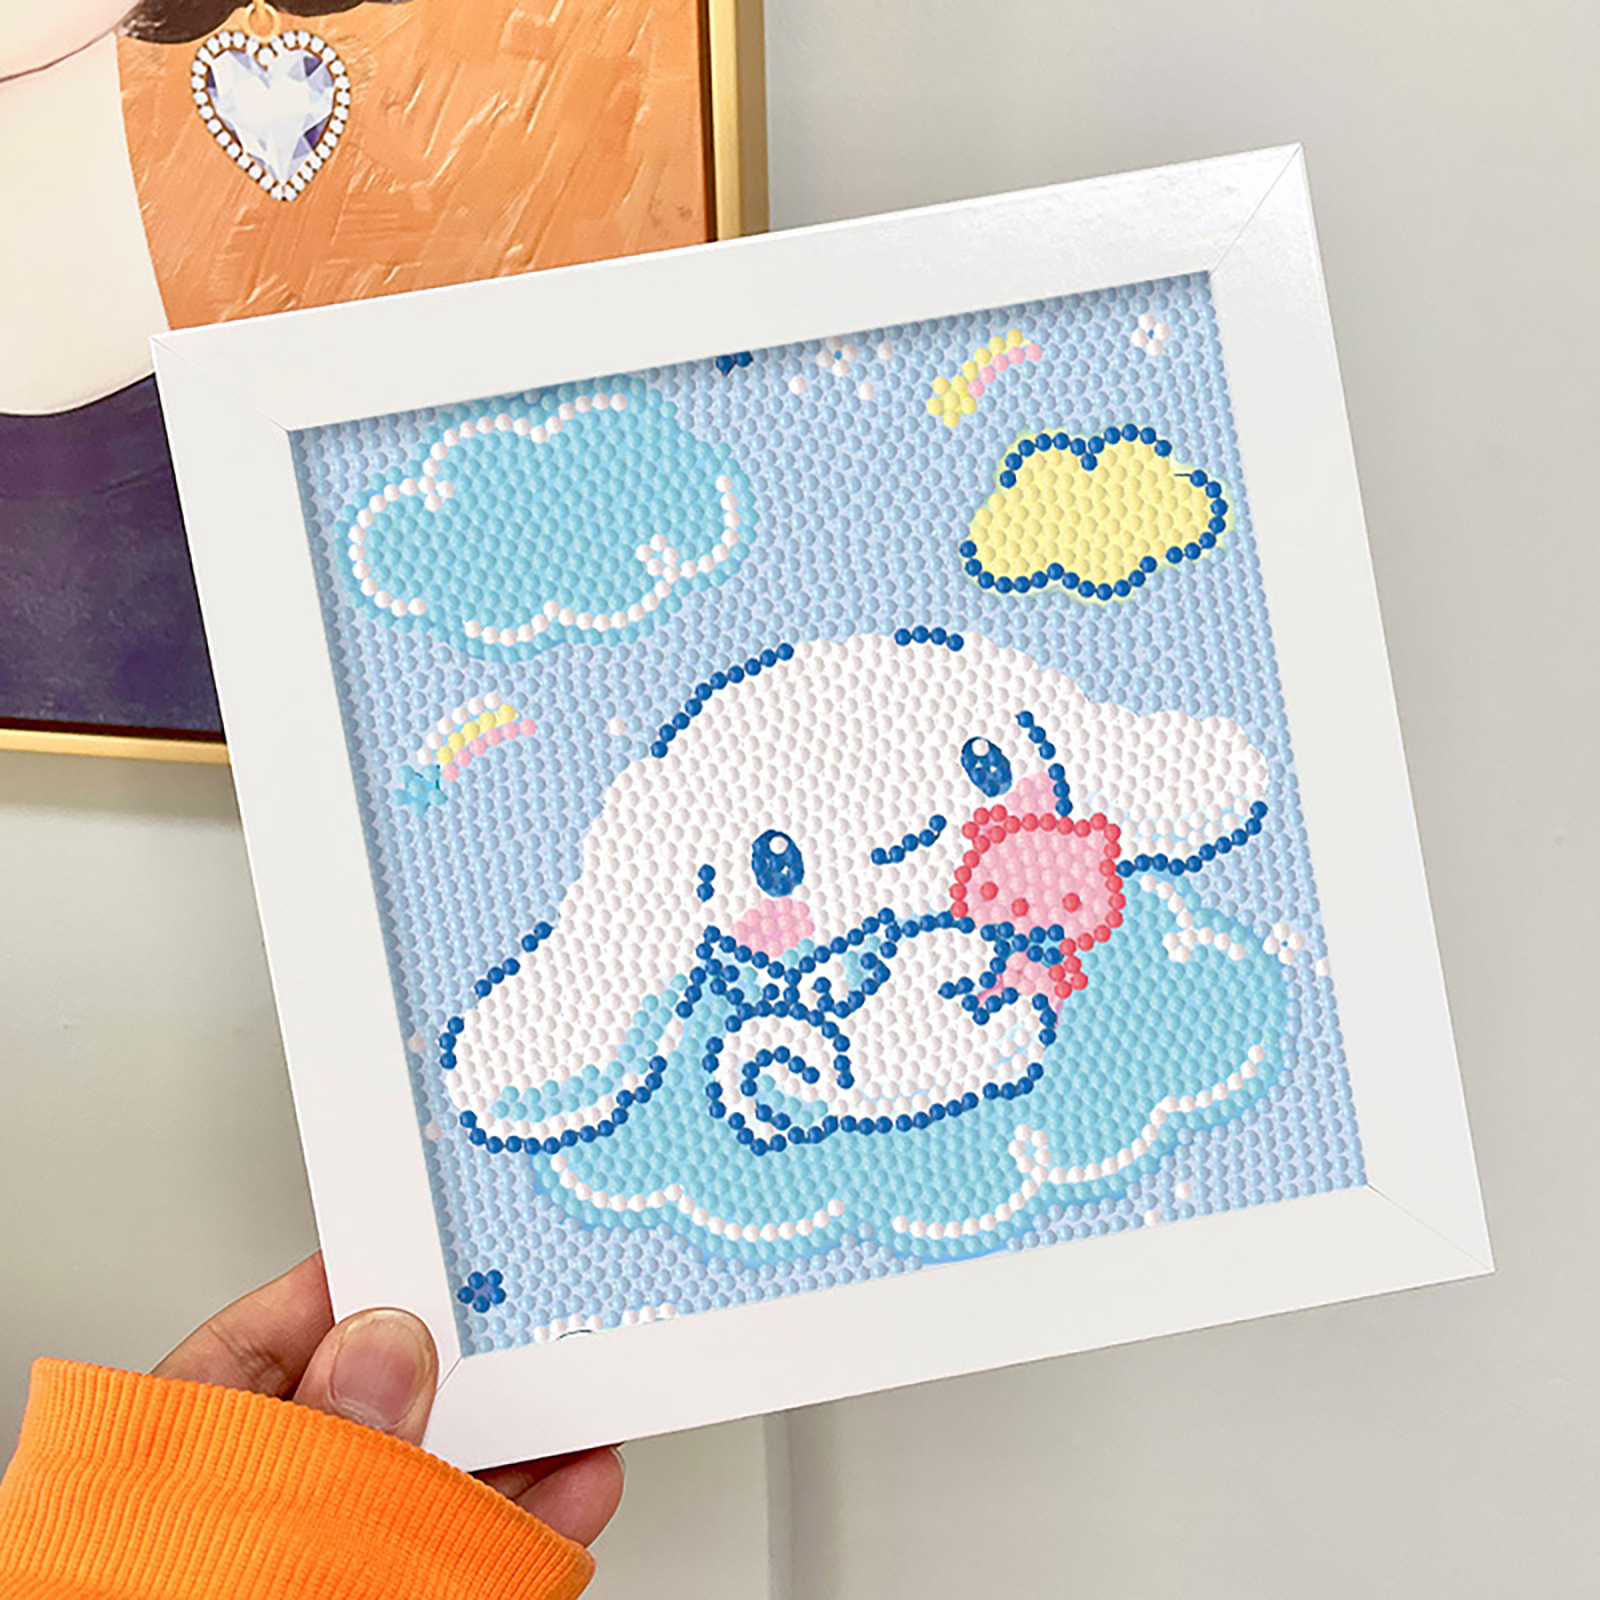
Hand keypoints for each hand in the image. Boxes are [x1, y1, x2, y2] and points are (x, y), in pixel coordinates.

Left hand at [152, 1253, 623, 1545]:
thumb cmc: (157, 1587)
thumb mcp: (215, 1535)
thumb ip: (307, 1446)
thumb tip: (384, 1349)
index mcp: (176, 1469)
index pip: (266, 1345)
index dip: (349, 1286)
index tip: (425, 1239)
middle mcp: (260, 1509)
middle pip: (377, 1403)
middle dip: (462, 1360)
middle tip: (526, 1316)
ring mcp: (332, 1558)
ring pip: (439, 1477)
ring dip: (522, 1437)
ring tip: (580, 1390)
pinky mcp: (399, 1594)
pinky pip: (474, 1554)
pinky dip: (533, 1522)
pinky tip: (580, 1482)